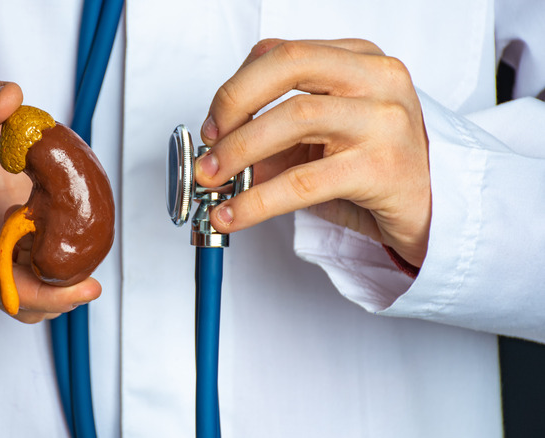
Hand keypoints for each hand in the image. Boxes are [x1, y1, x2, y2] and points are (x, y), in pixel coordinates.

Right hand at [0, 78, 101, 322]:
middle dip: (57, 293)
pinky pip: (33, 259)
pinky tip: (74, 226)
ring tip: (84, 247)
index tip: (87, 287)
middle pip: (18, 297)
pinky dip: (57, 252)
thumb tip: (10, 99)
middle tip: (91, 278)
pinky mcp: (3, 235)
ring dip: (59, 275)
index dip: (45, 293)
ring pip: (28, 283)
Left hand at [196, 39, 430, 266]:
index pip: (282, 52)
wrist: (436, 208)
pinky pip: (304, 181)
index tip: (212, 125)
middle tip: (207, 147)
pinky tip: (233, 215)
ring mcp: (384, 118)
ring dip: (239, 151)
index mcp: (359, 59)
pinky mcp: (381, 166)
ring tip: (213, 182)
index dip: (236, 87)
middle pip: (288, 64)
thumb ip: (271, 141)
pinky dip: (257, 200)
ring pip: (295, 116)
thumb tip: (213, 157)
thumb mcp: (320, 143)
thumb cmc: (375, 168)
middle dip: (233, 103)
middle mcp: (376, 77)